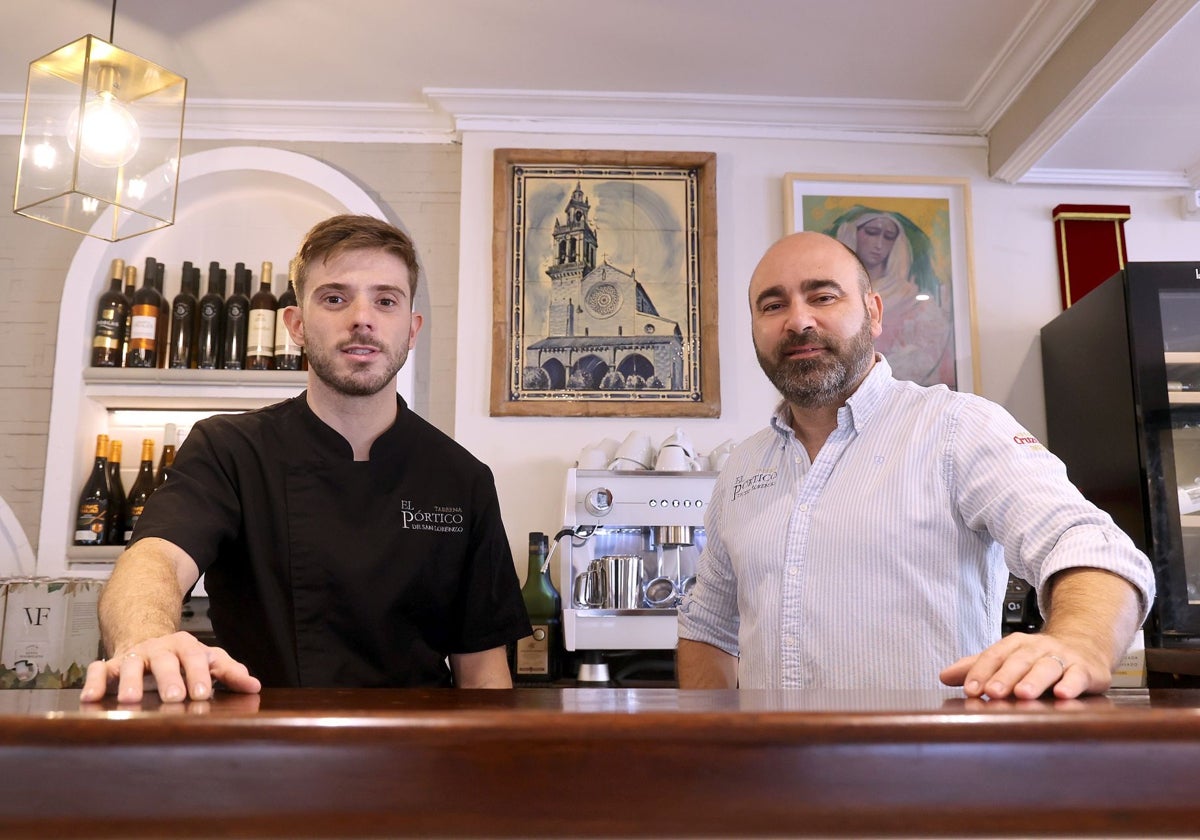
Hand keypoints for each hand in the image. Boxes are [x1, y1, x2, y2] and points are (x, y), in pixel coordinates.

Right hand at [79, 631, 260, 703]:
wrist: (146, 635)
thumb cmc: (182, 656)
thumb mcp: (207, 658)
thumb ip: (228, 671)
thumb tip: (254, 686)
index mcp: (186, 646)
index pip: (196, 658)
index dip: (199, 675)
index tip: (203, 694)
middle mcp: (159, 649)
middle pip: (165, 661)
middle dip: (169, 678)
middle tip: (174, 697)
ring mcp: (134, 656)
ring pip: (130, 665)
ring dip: (131, 682)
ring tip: (131, 700)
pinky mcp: (110, 665)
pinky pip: (98, 670)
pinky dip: (93, 682)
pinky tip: (89, 699)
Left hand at [938, 631, 1112, 699]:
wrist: (1084, 645)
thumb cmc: (1039, 658)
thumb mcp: (1008, 659)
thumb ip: (978, 667)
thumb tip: (943, 675)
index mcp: (1015, 645)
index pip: (994, 656)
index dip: (981, 672)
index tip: (969, 688)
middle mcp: (1037, 648)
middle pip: (1018, 661)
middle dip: (1004, 677)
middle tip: (992, 693)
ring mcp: (1063, 657)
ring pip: (1047, 667)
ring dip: (1034, 680)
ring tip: (1022, 694)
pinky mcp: (1086, 670)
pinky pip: (1078, 676)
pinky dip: (1071, 684)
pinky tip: (1062, 693)